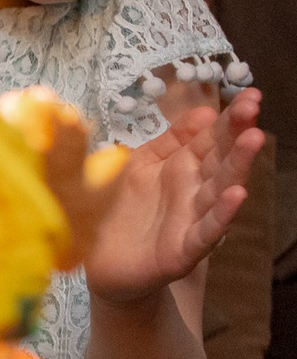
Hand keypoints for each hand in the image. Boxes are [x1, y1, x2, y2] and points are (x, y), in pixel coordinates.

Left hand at [87, 86, 264, 304]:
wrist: (105, 263)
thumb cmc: (125, 209)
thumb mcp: (143, 165)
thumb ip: (171, 140)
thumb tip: (204, 111)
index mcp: (183, 169)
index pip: (212, 139)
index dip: (230, 118)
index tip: (251, 95)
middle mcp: (194, 192)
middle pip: (221, 159)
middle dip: (238, 133)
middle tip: (254, 107)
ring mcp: (192, 220)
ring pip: (220, 190)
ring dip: (238, 166)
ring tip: (254, 140)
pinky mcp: (184, 250)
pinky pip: (207, 230)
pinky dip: (222, 214)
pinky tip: (237, 195)